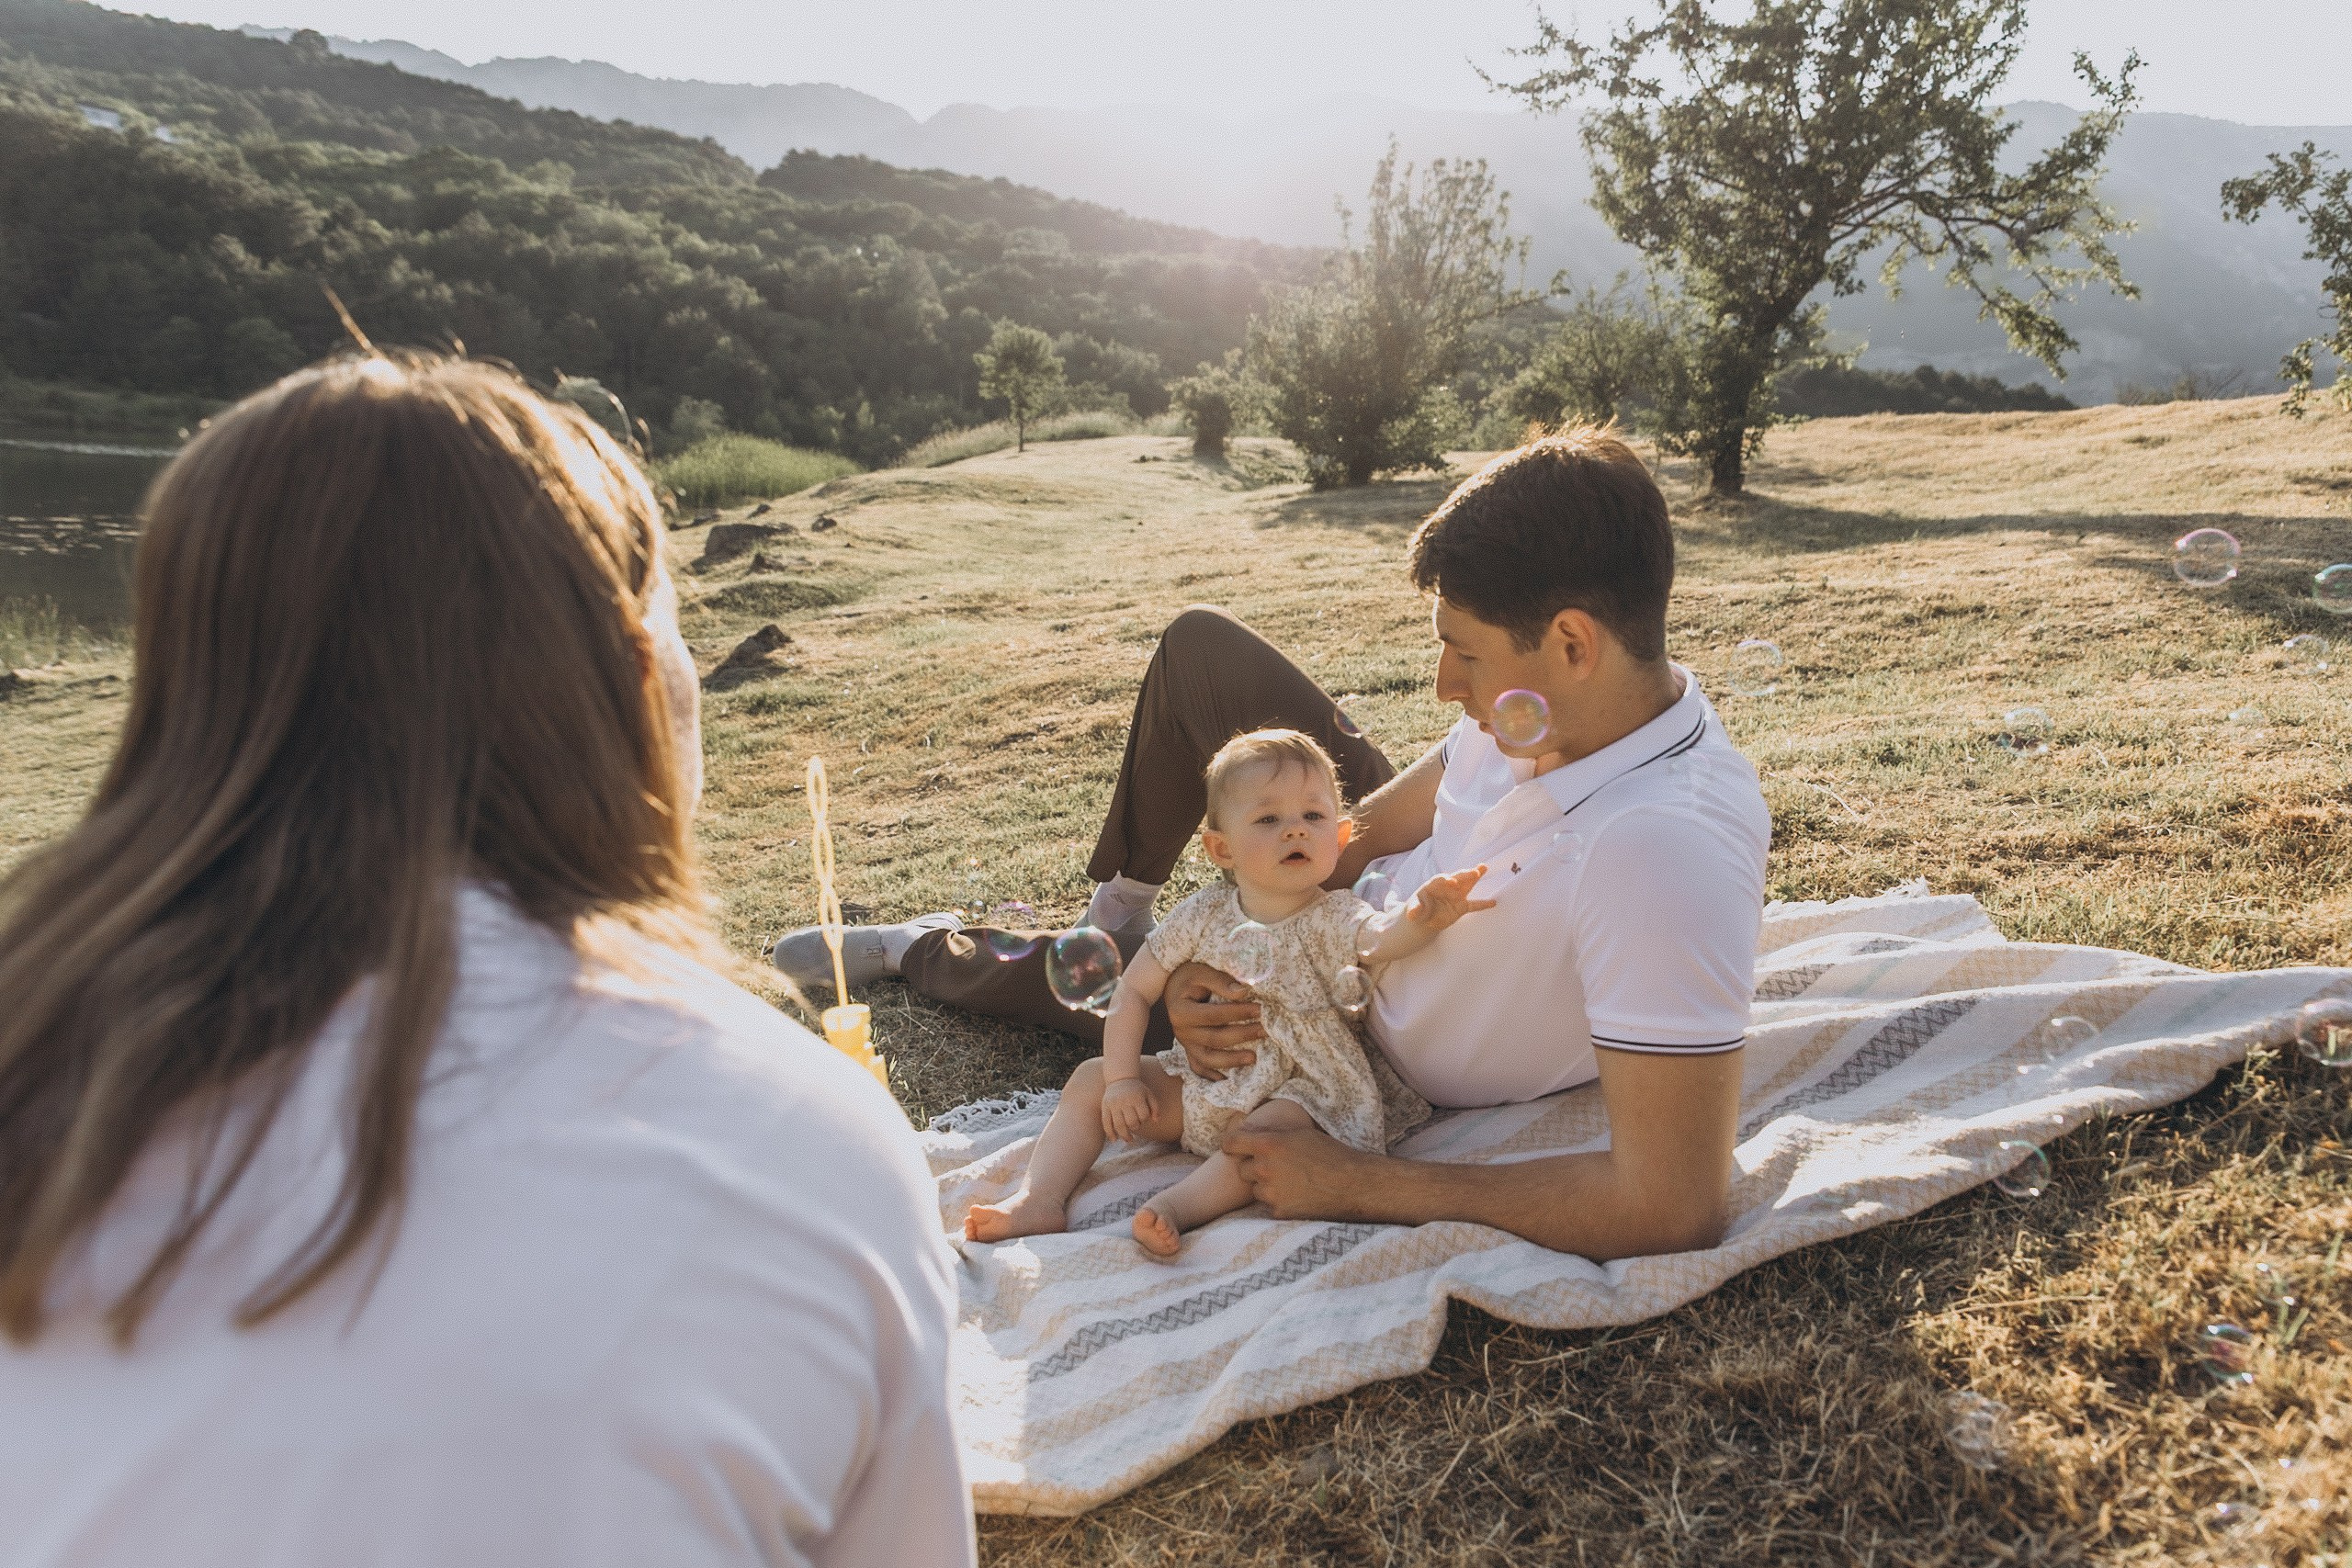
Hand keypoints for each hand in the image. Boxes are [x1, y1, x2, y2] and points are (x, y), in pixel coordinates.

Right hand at [1100, 1076, 1156, 1142]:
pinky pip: (1106, 1122)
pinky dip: (1110, 1133)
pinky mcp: (1105, 1107)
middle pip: (1131, 1122)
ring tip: (1128, 1139)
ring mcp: (1113, 1104)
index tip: (1143, 1118)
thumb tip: (1156, 1121)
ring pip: (1118, 1125)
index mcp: (1136, 1098)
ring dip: (1124, 1135)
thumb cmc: (1137, 1088)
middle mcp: (1124, 1101)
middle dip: (1135, 1127)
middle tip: (1135, 1126)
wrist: (1120, 1078)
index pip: (1143, 1116)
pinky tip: (1114, 1140)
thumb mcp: (1149, 1094)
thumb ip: (1155, 1107)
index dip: (1144, 1120)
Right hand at [1165, 960, 1262, 1080]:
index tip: (1260, 1009)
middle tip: (1264, 1030)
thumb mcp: (1202, 971)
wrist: (1173, 985)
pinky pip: (1200, 1068)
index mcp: (1180, 1011)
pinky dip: (1213, 1076)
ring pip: (1208, 1059)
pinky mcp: (1190, 1050)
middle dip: (1242, 1035)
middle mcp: (1180, 1032)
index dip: (1238, 1013)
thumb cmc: (1190, 976)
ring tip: (1253, 1057)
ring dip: (1231, 1060)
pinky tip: (1229, 1080)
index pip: (1214, 1015)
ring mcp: (1185, 1044)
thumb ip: (1221, 981)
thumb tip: (1244, 992)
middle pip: (1214, 1039)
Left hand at [1221, 1120, 1373, 1220]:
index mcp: (1269, 1145)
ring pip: (1256, 1189)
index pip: (1231, 1143)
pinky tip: (1299, 1195)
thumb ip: (1271, 1133)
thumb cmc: (1330, 1153)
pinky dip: (1279, 1201)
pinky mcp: (1279, 1212)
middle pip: (1242, 1169)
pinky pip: (1269, 1205)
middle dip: (1254, 1168)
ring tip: (1292, 1182)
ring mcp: (1271, 1193)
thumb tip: (1247, 1129)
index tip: (1233, 1147)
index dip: (1230, 1144)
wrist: (1353, 1184)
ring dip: (1266, 1186)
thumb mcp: (1300, 1133)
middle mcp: (1265, 1169)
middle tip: (1275, 1167)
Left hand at [1405, 864, 1496, 931]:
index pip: (1440, 880)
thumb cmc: (1418, 909)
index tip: (1451, 882)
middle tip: (1474, 871)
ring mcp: (1456, 896)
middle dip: (1465, 874)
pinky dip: (1483, 904)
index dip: (1445, 880)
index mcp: (1433, 885)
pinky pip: (1474, 905)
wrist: (1424, 919)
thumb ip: (1414, 910)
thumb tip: (1411, 915)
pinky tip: (1493, 902)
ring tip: (1483, 868)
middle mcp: (1447, 887)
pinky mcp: (1461, 906)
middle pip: (1457, 878)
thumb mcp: (1414, 910)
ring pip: (1467, 885)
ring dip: (1474, 877)